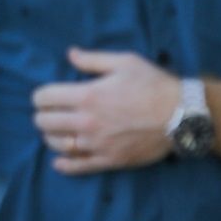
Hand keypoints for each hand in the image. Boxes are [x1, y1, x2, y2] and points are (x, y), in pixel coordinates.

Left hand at [32, 48, 180, 173]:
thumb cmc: (152, 84)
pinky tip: (59, 161)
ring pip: (59, 145)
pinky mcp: (109, 160)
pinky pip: (79, 166)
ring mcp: (97, 144)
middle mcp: (87, 122)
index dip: (39, 96)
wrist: (180, 116)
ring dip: (50, 137)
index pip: (45, 98)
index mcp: (87, 95)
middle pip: (46, 122)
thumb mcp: (123, 62)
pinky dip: (65, 165)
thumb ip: (92, 59)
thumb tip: (70, 54)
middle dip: (42, 116)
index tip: (43, 96)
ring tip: (54, 131)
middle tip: (47, 113)